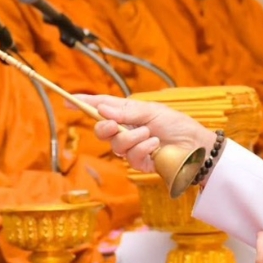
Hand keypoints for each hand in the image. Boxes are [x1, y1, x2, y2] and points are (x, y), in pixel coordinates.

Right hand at [77, 94, 215, 173]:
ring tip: (150, 134)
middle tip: (114, 124)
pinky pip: (131, 157)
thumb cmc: (177, 125)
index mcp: (128, 113)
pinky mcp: (140, 163)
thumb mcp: (152, 111)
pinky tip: (155, 146)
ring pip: (116, 145)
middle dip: (104, 127)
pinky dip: (143, 149)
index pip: (102, 107)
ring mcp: (132, 148)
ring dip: (132, 138)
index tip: (67, 100)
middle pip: (102, 129)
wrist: (195, 146)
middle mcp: (127, 130)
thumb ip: (127, 111)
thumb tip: (103, 109)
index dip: (85, 103)